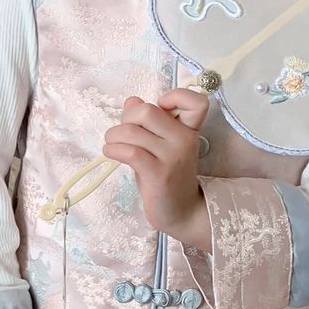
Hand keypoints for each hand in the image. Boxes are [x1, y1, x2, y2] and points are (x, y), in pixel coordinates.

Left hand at [101, 88, 210, 238]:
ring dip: (113, 136)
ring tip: (112, 146)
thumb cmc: (167, 177)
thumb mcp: (160, 146)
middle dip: (126, 119)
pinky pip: (129, 151)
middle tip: (124, 134)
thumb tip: (131, 101)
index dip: (175, 96)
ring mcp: (173, 156)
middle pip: (147, 111)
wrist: (181, 213)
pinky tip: (111, 153)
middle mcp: (184, 139)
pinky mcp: (159, 173)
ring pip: (132, 131)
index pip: (196, 101)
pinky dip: (113, 149)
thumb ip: (149, 123)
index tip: (160, 108)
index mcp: (189, 129)